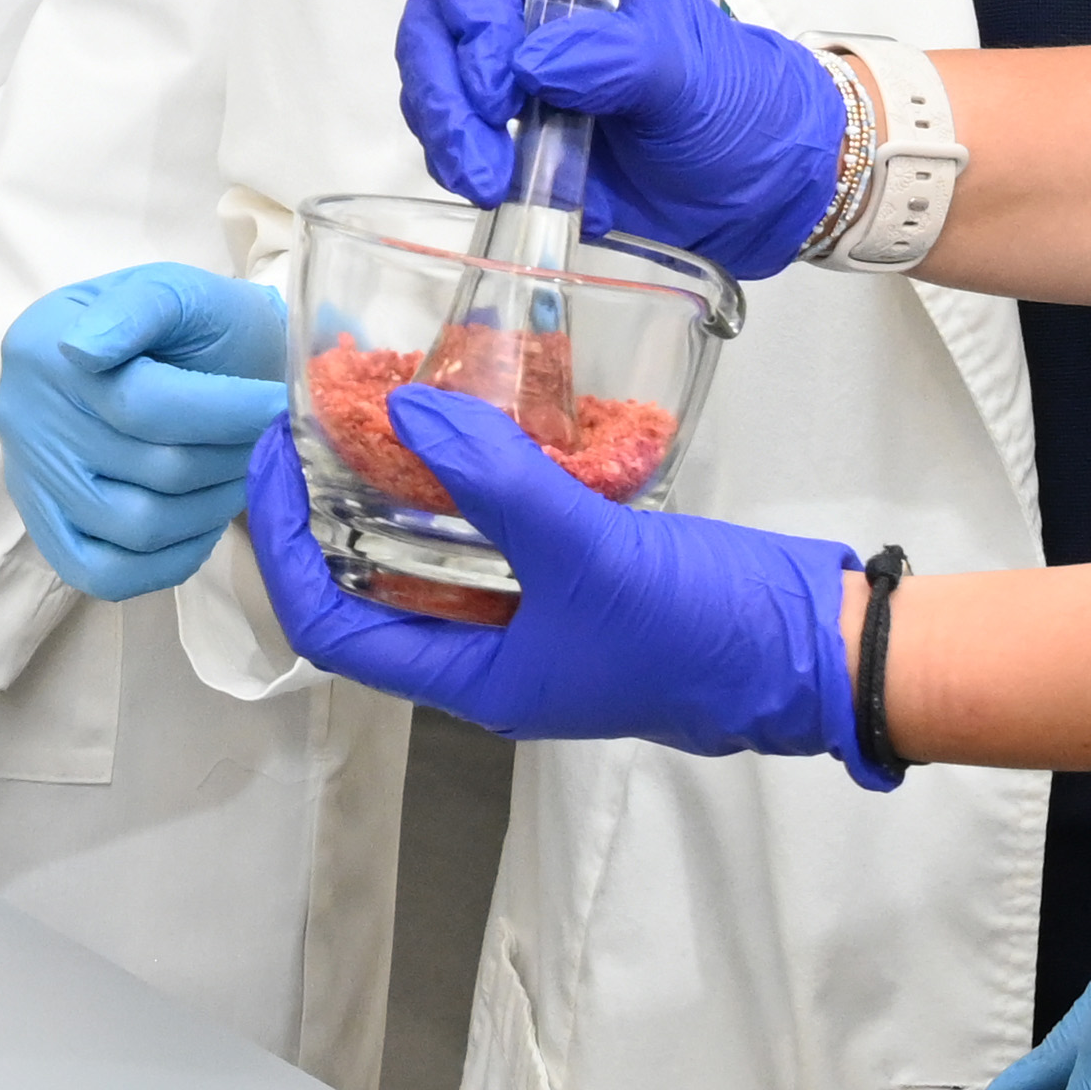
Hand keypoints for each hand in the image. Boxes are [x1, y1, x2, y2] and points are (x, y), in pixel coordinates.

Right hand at [0, 263, 292, 599]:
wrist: (180, 353)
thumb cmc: (188, 324)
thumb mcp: (175, 288)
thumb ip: (141, 307)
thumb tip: (85, 351)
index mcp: (43, 345)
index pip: (140, 404)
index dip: (224, 414)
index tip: (279, 408)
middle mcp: (21, 416)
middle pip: (149, 468)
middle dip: (229, 458)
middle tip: (268, 442)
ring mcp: (29, 478)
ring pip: (136, 526)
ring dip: (210, 507)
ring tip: (238, 474)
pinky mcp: (45, 529)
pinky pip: (103, 573)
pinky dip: (165, 561)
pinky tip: (198, 526)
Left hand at [247, 385, 874, 772]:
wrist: (821, 647)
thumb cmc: (704, 631)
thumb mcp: (587, 550)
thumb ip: (495, 481)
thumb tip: (405, 413)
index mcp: (475, 681)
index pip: (333, 624)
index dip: (285, 549)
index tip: (270, 462)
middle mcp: (495, 657)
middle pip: (372, 588)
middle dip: (331, 509)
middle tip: (311, 422)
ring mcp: (540, 621)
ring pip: (439, 556)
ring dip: (403, 490)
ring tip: (378, 408)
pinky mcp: (583, 583)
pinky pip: (503, 535)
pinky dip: (478, 484)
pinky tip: (474, 424)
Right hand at [394, 0, 856, 273]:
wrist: (751, 185)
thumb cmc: (731, 105)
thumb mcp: (688, 73)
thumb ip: (616, 56)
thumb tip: (531, 61)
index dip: (466, 4)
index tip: (502, 77)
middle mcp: (519, 3)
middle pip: (432, 18)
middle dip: (446, 86)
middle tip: (484, 140)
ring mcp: (502, 70)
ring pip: (428, 81)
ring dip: (446, 133)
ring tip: (491, 180)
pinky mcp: (498, 133)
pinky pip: (445, 138)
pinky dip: (458, 165)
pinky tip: (498, 187)